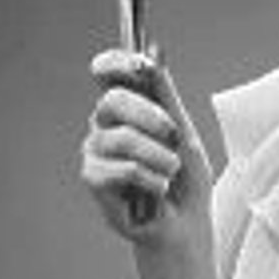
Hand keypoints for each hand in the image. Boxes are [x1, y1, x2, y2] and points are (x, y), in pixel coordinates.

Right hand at [81, 48, 215, 251]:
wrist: (185, 222)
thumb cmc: (184, 178)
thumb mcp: (184, 131)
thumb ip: (166, 96)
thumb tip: (152, 56)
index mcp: (125, 108)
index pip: (107, 72)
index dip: (117, 62)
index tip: (140, 64)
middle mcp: (104, 125)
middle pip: (112, 100)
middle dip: (151, 116)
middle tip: (175, 136)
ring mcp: (95, 151)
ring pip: (123, 138)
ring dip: (160, 158)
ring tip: (171, 172)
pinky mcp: (93, 179)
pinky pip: (124, 169)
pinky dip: (152, 180)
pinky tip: (158, 190)